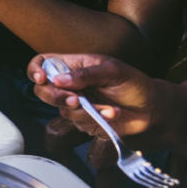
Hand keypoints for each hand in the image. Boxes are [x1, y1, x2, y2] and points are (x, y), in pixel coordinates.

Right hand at [26, 53, 160, 138]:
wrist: (151, 108)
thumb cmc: (134, 83)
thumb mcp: (113, 70)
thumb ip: (86, 74)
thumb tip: (59, 79)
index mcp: (74, 65)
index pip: (43, 63)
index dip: (35, 70)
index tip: (42, 79)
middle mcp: (70, 85)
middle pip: (43, 91)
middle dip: (55, 97)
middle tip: (75, 99)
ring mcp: (76, 104)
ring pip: (63, 110)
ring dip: (87, 111)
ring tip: (110, 107)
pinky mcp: (84, 121)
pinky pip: (80, 124)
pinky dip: (97, 119)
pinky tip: (112, 114)